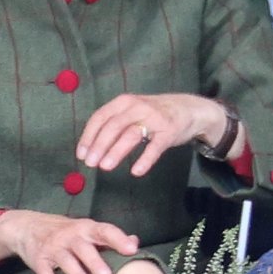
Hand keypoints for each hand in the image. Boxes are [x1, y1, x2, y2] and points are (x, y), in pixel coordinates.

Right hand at [0, 210, 139, 273]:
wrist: (29, 226)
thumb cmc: (68, 233)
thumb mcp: (88, 230)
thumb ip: (110, 238)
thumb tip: (135, 242)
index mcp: (87, 228)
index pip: (105, 231)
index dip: (119, 240)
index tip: (132, 250)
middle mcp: (71, 236)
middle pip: (84, 248)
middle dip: (96, 262)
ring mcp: (54, 247)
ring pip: (66, 260)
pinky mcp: (39, 258)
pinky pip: (44, 271)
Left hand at [77, 93, 233, 176]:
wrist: (190, 109)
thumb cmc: (155, 113)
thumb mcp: (133, 110)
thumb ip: (115, 123)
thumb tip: (92, 147)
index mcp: (124, 101)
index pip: (100, 117)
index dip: (88, 136)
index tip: (82, 154)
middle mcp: (137, 107)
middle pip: (113, 126)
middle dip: (99, 146)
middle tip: (90, 164)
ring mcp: (154, 119)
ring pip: (131, 135)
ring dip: (116, 152)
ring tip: (105, 167)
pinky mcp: (169, 132)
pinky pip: (155, 147)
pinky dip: (145, 160)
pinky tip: (136, 172)